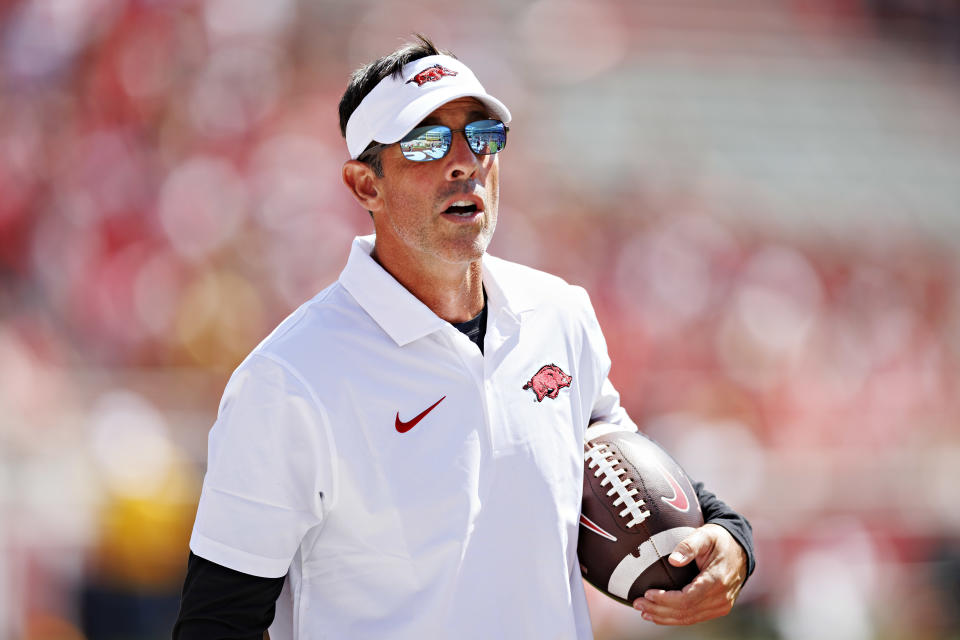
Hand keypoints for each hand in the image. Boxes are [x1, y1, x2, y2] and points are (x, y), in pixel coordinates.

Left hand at [632, 523, 746, 624]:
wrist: (740, 549)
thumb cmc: (719, 539)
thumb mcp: (705, 534)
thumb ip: (689, 545)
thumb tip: (673, 559)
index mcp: (717, 580)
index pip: (687, 599)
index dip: (666, 599)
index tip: (647, 593)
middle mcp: (721, 597)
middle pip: (686, 612)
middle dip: (659, 610)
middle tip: (638, 604)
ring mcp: (722, 605)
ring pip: (689, 618)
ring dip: (665, 617)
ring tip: (644, 612)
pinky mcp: (719, 607)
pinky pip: (695, 617)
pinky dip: (676, 618)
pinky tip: (659, 614)